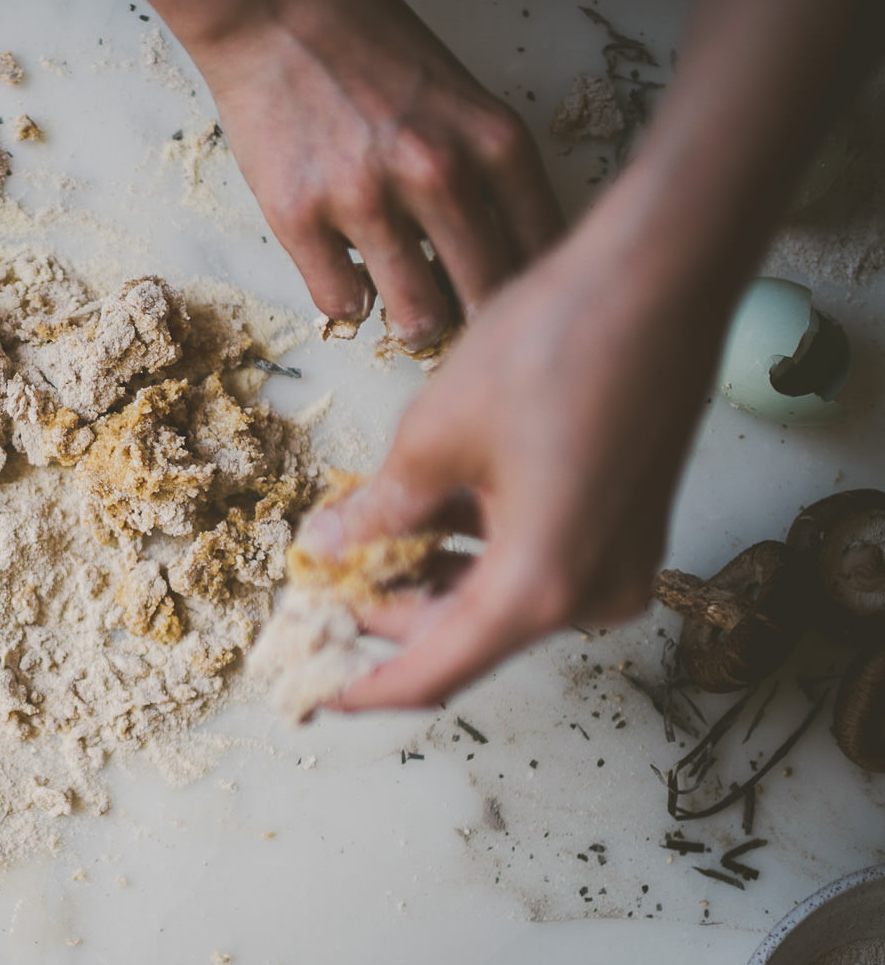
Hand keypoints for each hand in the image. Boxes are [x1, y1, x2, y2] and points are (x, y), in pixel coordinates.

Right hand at [174, 0, 564, 345]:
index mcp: (491, 139)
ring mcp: (366, 198)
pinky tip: (349, 273)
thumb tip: (500, 249)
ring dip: (416, 320)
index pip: (542, 247)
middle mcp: (437, 172)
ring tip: (408, 307)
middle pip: (487, 292)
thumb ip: (484, 167)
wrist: (272, 9)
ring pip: (418, 315)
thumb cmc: (366, 44)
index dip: (533, 283)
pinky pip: (342, 303)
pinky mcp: (300, 218)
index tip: (518, 295)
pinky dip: (349, 299)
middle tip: (462, 314)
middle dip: (477, 314)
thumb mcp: (457, 94)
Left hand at [295, 221, 729, 709]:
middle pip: (463, 638)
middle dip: (382, 616)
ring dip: (421, 578)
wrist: (659, 274)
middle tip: (315, 590)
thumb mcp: (434, 438)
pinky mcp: (623, 527)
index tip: (305, 690)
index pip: (431, 673)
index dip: (360, 686)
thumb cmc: (555, 347)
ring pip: (494, 600)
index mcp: (540, 589)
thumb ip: (379, 513)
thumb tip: (329, 550)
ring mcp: (617, 563)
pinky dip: (470, 550)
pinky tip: (415, 515)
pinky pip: (531, 564)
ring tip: (350, 539)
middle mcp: (590, 595)